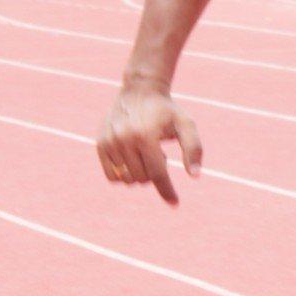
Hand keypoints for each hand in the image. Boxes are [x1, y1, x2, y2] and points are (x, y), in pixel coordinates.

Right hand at [96, 85, 201, 205]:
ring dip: (139, 173)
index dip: (167, 191)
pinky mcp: (100, 144)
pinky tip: (132, 159)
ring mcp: (110, 142)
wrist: (139, 91)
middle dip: (154, 173)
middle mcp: (124, 139)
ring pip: (127, 180)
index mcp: (145, 135)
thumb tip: (194, 175)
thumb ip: (193, 149)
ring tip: (144, 153)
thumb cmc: (166, 111)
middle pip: (142, 179)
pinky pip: (112, 176)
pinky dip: (123, 175)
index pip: (157, 174)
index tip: (175, 203)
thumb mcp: (186, 125)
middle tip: (158, 153)